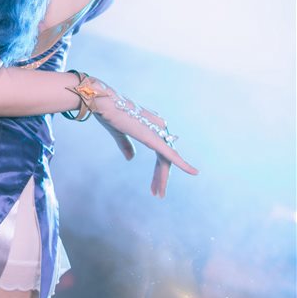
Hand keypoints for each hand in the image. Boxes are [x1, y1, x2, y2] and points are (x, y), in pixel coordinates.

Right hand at [77, 78, 197, 197]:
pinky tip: (194, 172)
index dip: (158, 172)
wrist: (102, 103)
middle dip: (160, 177)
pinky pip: (170, 154)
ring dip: (162, 178)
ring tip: (159, 194)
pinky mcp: (153, 137)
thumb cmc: (108, 115)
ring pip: (166, 160)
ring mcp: (158, 131)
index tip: (154, 188)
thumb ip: (126, 146)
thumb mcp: (119, 133)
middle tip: (157, 194)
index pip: (161, 154)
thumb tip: (130, 159)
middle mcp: (160, 127)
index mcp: (153, 126)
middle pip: (166, 158)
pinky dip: (183, 164)